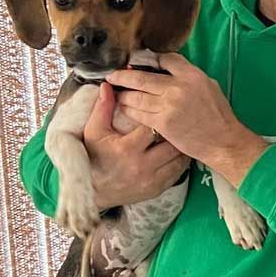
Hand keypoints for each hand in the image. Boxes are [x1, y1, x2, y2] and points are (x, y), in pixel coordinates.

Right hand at [84, 81, 189, 210]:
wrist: (95, 191)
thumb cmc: (94, 158)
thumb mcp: (94, 132)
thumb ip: (102, 108)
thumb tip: (107, 85)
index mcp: (127, 148)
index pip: (152, 125)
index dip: (158, 115)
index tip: (161, 108)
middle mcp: (143, 165)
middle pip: (170, 142)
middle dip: (174, 130)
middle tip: (178, 119)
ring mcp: (152, 179)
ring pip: (178, 158)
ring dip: (180, 145)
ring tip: (181, 133)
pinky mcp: (158, 189)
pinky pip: (178, 172)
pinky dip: (181, 160)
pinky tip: (179, 150)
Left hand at [106, 54, 267, 184]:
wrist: (223, 141)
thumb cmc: (219, 115)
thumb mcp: (210, 86)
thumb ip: (188, 77)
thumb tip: (168, 71)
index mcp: (192, 75)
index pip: (165, 59)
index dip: (150, 60)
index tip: (140, 63)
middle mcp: (178, 87)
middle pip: (141, 77)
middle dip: (123, 75)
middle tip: (113, 75)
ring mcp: (169, 105)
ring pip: (136, 96)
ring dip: (123, 94)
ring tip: (116, 93)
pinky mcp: (163, 123)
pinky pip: (138, 113)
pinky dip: (128, 109)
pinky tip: (123, 108)